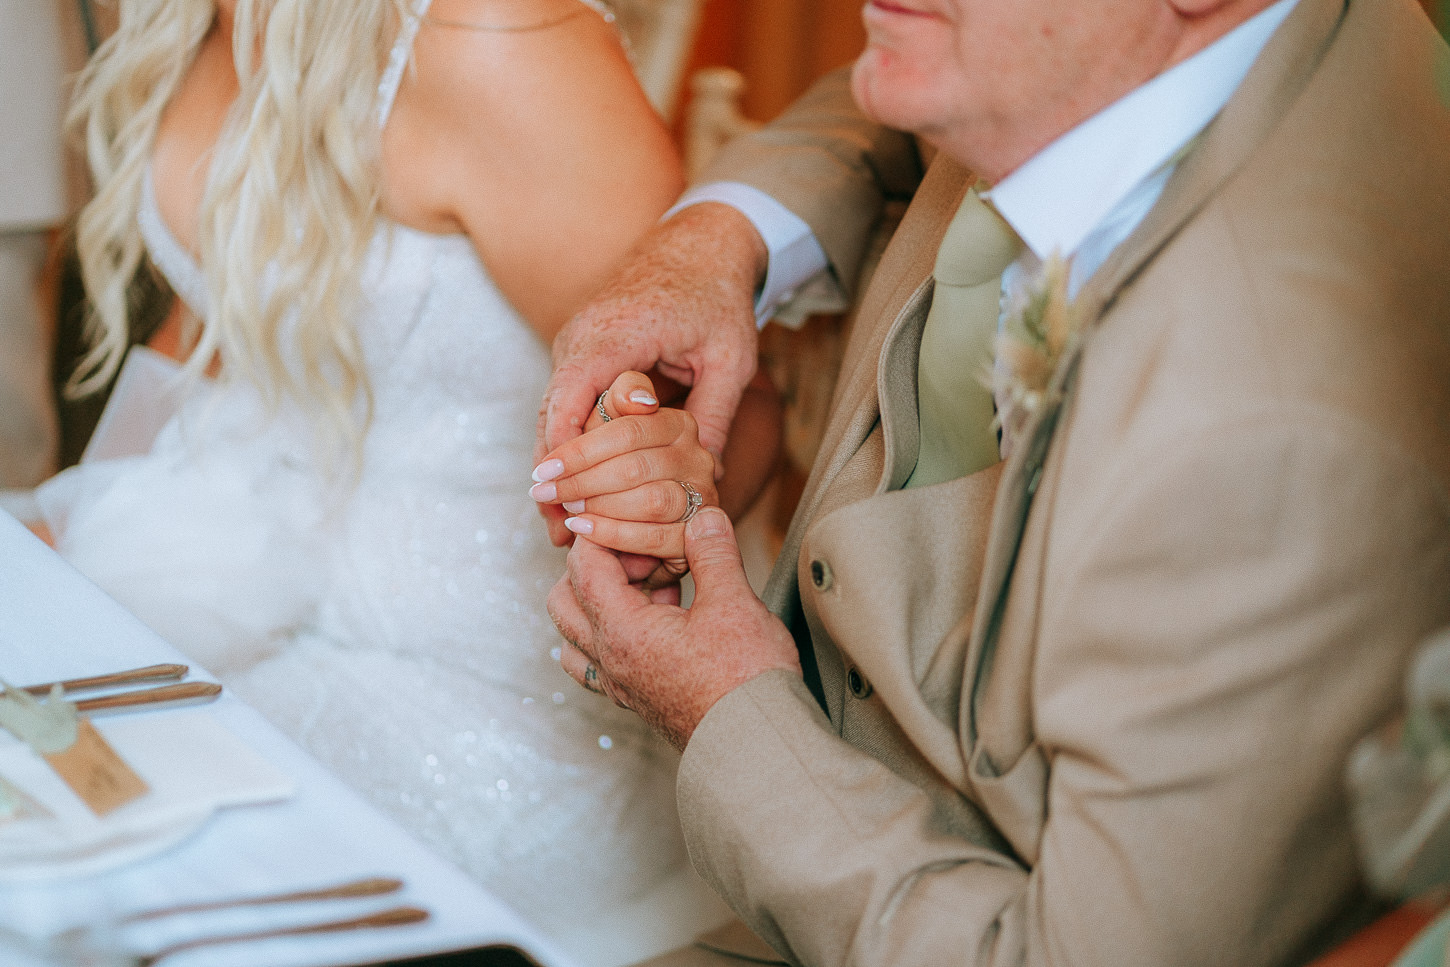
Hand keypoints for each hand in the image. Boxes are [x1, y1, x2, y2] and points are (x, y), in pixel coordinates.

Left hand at [532, 371, 718, 585]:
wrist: (642, 513)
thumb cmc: (619, 461)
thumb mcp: (613, 423)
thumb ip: (618, 399)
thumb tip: (638, 402)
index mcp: (679, 423)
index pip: (627, 432)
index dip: (579, 452)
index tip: (543, 470)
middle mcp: (698, 457)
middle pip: (635, 468)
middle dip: (581, 482)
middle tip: (546, 493)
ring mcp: (704, 496)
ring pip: (651, 502)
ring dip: (599, 508)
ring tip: (567, 509)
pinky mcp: (699, 531)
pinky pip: (657, 537)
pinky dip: (614, 535)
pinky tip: (584, 530)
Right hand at [536, 203, 766, 545]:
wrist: (699, 245)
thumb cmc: (717, 298)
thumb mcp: (730, 360)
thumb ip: (714, 417)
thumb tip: (709, 481)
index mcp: (614, 335)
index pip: (571, 400)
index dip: (564, 456)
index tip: (564, 505)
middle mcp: (580, 337)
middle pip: (551, 415)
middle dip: (552, 477)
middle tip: (557, 535)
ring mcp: (574, 343)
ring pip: (552, 412)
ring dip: (555, 465)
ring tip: (558, 525)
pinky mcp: (579, 351)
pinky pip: (564, 402)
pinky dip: (566, 443)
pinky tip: (573, 487)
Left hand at [548, 506, 801, 749]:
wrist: (757, 747)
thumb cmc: (746, 679)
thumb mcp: (735, 602)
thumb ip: (713, 553)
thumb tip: (702, 515)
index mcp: (621, 630)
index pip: (584, 565)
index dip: (607, 534)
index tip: (641, 524)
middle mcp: (608, 660)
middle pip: (564, 598)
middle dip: (596, 567)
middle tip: (644, 557)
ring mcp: (619, 685)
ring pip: (574, 634)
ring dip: (598, 604)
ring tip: (649, 589)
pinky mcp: (636, 702)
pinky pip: (596, 665)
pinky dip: (610, 637)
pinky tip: (653, 626)